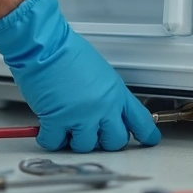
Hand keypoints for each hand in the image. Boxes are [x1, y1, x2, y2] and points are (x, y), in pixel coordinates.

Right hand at [0, 0, 161, 151]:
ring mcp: (81, 116)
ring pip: (85, 146)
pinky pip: (55, 143)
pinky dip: (50, 139)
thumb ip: (104, 94)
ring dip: (74, 140)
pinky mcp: (58, 121)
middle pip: (114, 141)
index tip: (149, 140)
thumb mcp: (98, 72)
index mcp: (115, 93)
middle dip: (102, 141)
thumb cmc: (65, 51)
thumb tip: (100, 110)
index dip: (146, 134)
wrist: (44, 46)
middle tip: (90, 133)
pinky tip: (47, 129)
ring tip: (65, 127)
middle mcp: (103, 107)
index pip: (140, 119)